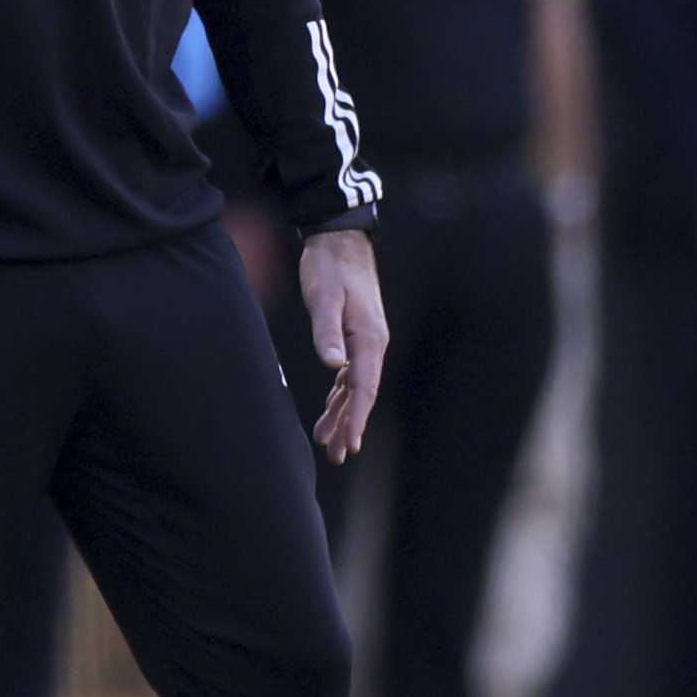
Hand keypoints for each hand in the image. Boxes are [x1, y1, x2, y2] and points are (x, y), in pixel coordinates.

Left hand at [299, 226, 387, 464]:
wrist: (340, 241)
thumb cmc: (329, 268)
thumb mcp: (323, 297)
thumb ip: (327, 332)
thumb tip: (333, 365)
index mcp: (369, 338)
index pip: (364, 387)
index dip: (356, 418)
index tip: (350, 444)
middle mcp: (373, 344)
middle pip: (362, 394)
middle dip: (349, 425)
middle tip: (337, 455)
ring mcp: (366, 341)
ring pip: (356, 387)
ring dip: (343, 414)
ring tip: (327, 441)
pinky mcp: (356, 336)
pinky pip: (351, 374)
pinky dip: (340, 394)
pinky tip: (330, 409)